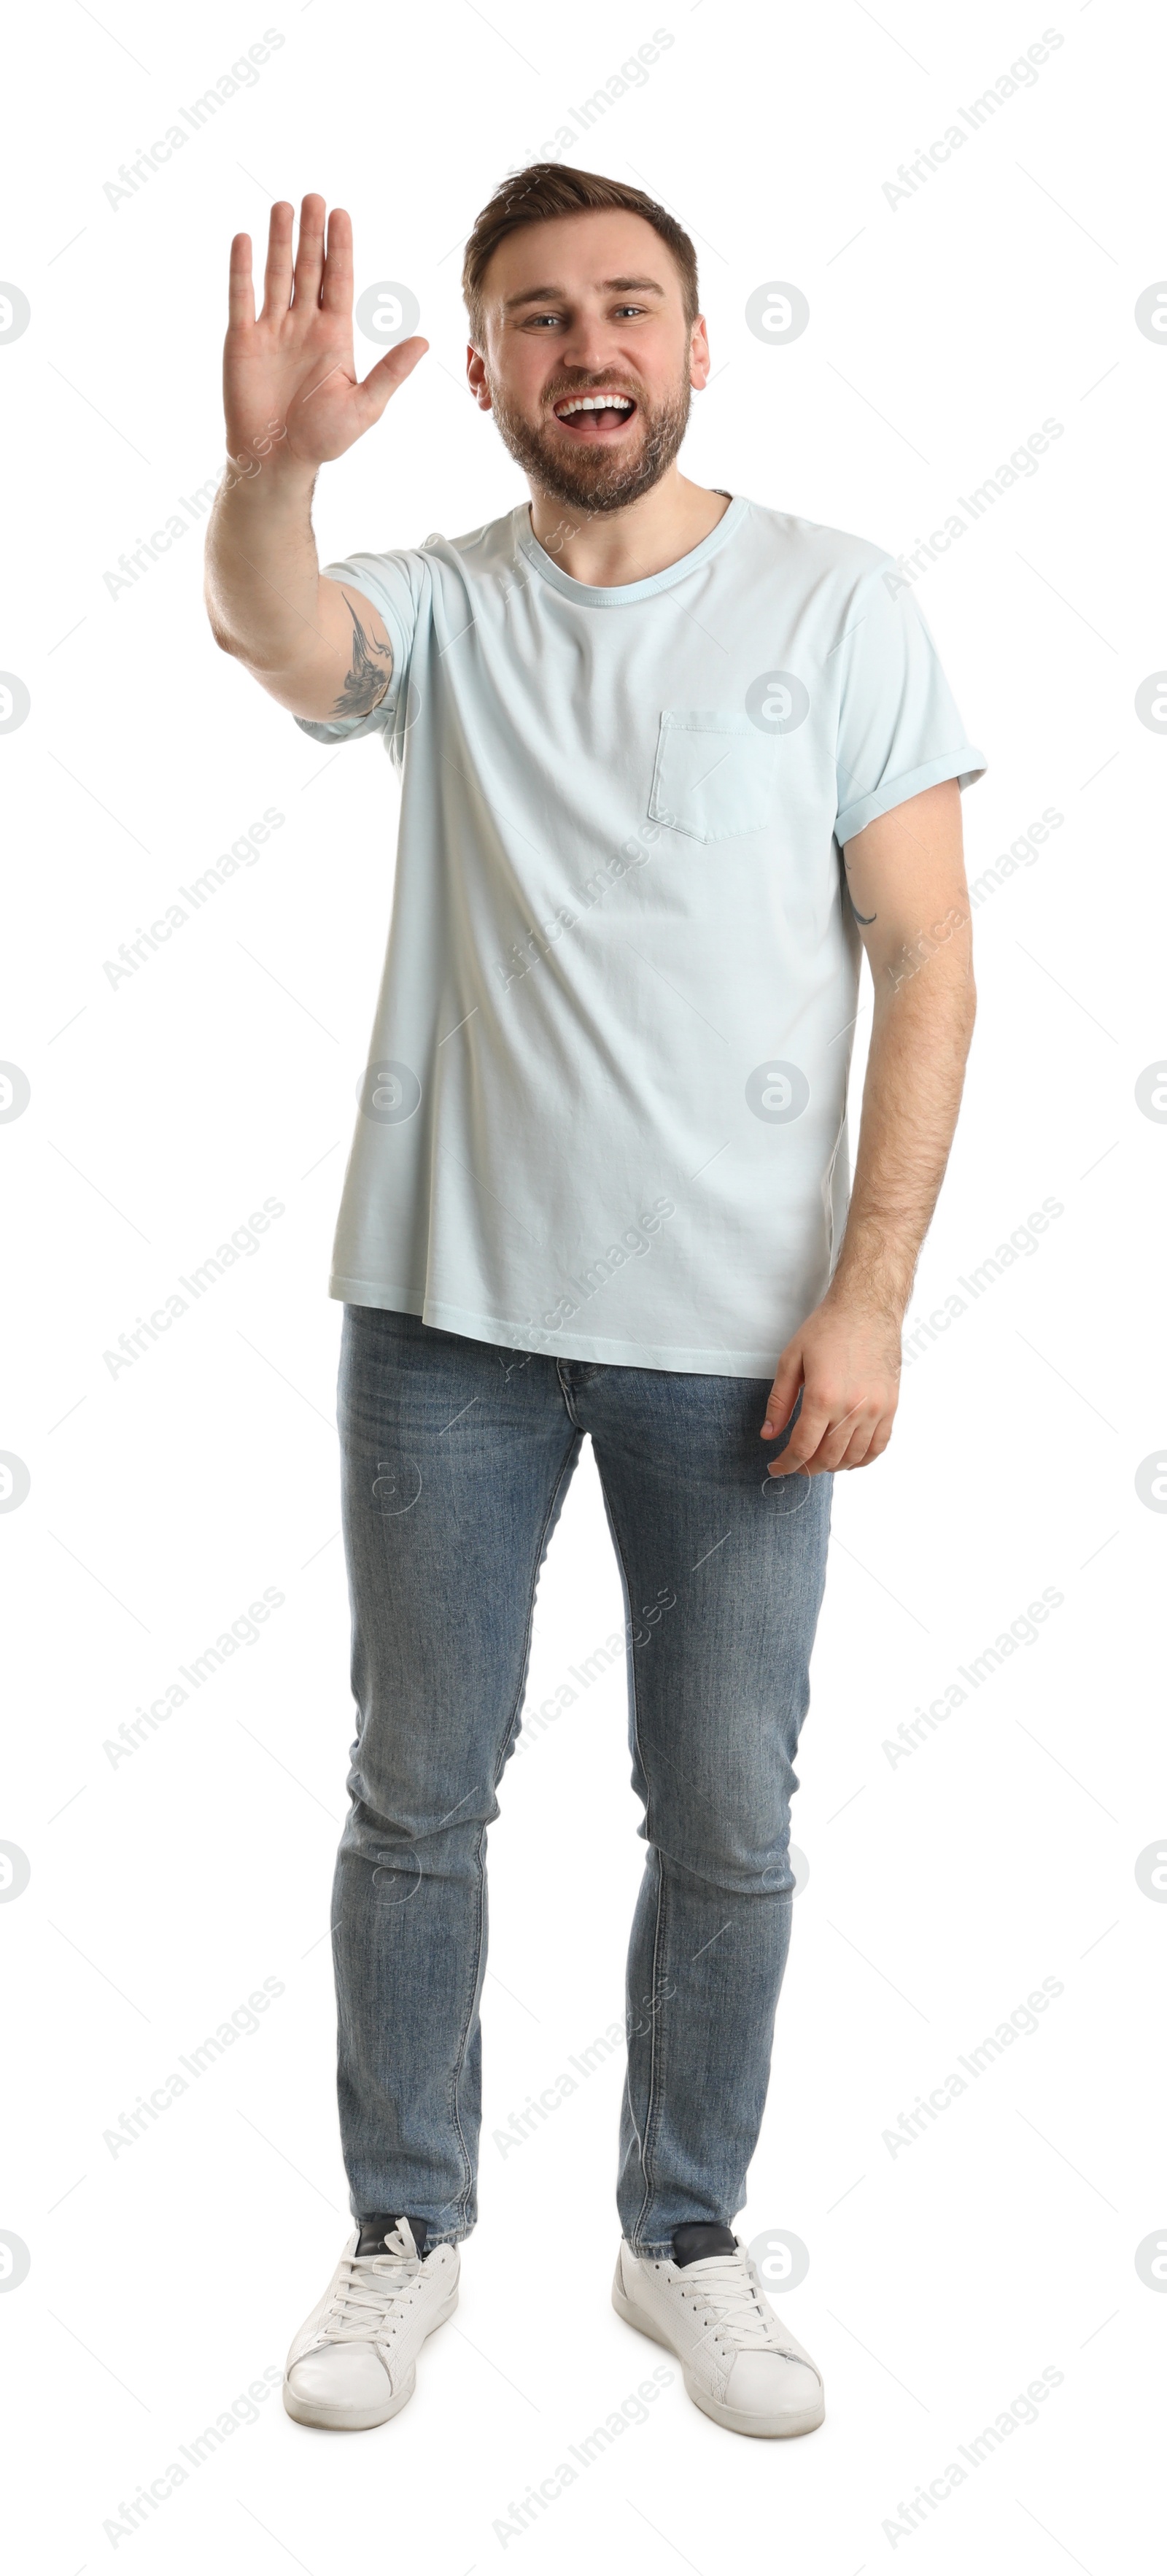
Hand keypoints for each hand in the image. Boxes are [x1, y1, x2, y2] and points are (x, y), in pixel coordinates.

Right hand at [223, 193, 427, 480]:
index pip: (338, 280)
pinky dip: (242, 269)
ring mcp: (272, 330)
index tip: (340, 214)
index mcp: (334, 336)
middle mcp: (303, 325)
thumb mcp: (364, 406)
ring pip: (276, 275)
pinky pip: (242, 297)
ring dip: (279, 241)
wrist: (277, 460)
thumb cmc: (323, 439)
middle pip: (308, 269)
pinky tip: (245, 240)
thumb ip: (390, 372)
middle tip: (313, 198)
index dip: (339, 247)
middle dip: (310, 234)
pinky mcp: (243, 340)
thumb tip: (423, 341)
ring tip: (283, 206)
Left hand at [761, 1291, 902, 1474]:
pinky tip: (847, 1459)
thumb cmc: (827, 1329)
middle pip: (828, 1458)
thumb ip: (779, 1401)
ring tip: (818, 1461)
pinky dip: (861, 1460)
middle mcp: (852, 1409)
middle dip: (806, 1468)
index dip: (786, 1464)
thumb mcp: (791, 1360)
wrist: (867, 1308)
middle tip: (795, 1464)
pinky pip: (879, 1446)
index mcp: (823, 1397)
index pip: (803, 1448)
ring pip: (853, 1457)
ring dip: (833, 1467)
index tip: (776, 1468)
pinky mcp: (891, 1405)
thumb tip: (768, 1435)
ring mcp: (876, 1409)